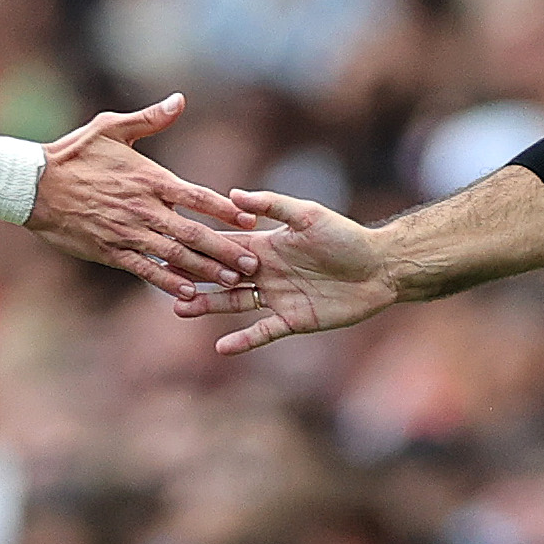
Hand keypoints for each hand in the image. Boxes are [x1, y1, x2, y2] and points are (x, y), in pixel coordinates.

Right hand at [22, 97, 265, 295]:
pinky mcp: (110, 251)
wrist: (33, 185)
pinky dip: (167, 281)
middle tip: (252, 263)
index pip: (197, 196)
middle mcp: (143, 208)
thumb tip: (180, 100)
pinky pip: (144, 269)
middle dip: (225, 249)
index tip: (249, 220)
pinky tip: (188, 292)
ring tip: (230, 281)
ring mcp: (127, 232)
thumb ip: (149, 118)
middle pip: (193, 232)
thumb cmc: (73, 153)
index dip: (225, 210)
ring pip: (174, 255)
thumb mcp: (111, 128)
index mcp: (149, 178)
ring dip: (205, 269)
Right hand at [177, 191, 398, 355]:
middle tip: (164, 283)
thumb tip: (234, 195)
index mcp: (266, 245)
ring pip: (234, 303)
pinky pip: (263, 331)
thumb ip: (272, 205)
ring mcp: (277, 297)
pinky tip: (221, 348)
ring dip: (208, 306)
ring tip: (180, 310)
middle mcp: (266, 272)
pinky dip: (243, 340)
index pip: (225, 246)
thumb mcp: (308, 215)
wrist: (379, 266)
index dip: (199, 247)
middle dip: (194, 279)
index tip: (169, 247)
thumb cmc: (346, 236)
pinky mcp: (294, 320)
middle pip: (221, 276)